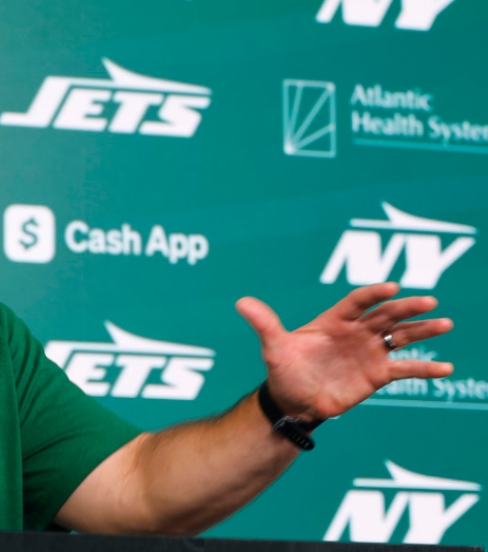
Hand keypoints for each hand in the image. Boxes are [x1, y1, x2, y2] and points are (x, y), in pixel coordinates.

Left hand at [236, 282, 452, 420]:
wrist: (293, 401)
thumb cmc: (283, 371)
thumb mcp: (273, 347)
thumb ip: (264, 324)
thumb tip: (241, 302)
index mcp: (333, 320)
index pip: (357, 302)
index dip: (373, 294)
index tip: (391, 287)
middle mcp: (356, 332)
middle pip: (385, 315)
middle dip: (407, 308)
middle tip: (429, 301)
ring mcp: (369, 352)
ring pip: (401, 336)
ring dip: (423, 330)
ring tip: (445, 324)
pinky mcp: (377, 374)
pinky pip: (405, 368)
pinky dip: (424, 367)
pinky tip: (447, 367)